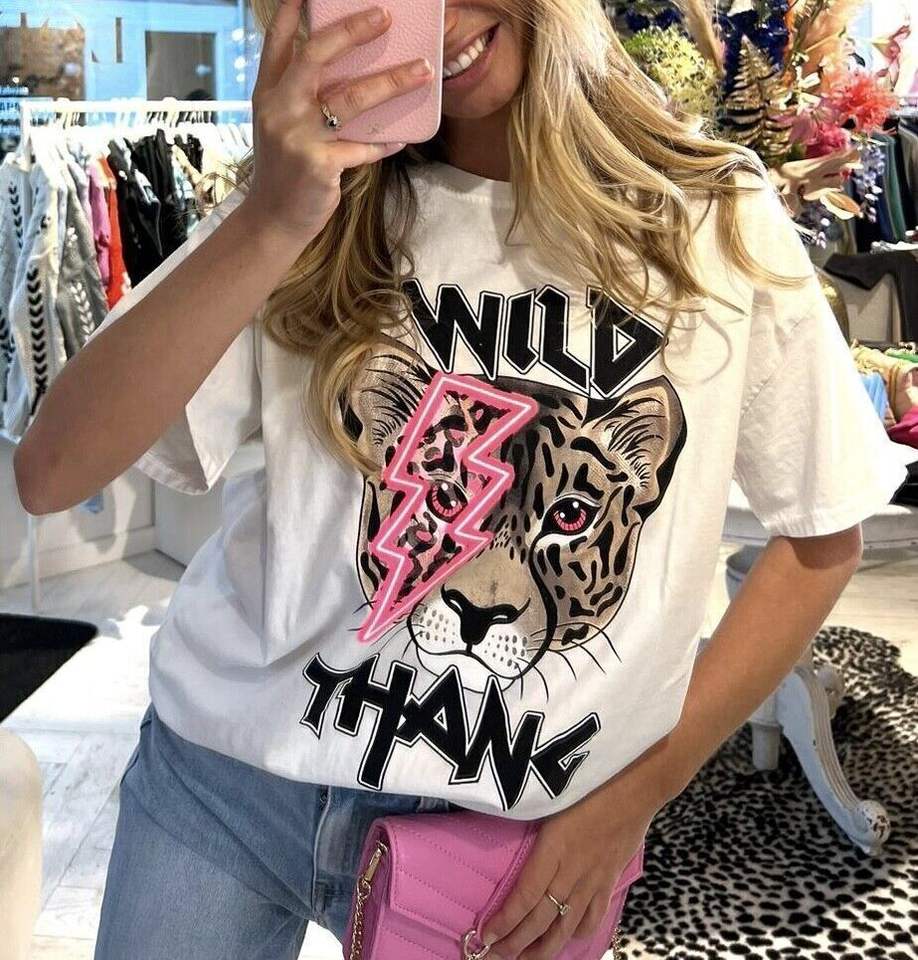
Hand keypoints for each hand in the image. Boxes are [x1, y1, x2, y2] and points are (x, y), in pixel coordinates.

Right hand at [242, 0, 434, 239]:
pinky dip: (385, 142)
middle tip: (385, 17)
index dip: (294, 13)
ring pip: (350, 98)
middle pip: (317, 56)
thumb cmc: (285, 171)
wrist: (273, 219)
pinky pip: (362, 147)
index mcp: (268, 94)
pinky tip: (403, 138)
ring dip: (392, 82)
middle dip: (353, 31)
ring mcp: (298, 137)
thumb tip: (342, 71)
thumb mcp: (279, 126)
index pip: (279, 42)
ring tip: (423, 70)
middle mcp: (280, 108)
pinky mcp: (319, 165)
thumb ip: (298, 96)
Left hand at [480, 770, 664, 959]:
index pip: (524, 897)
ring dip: (544, 948)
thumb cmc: (590, 785)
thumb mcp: (552, 803)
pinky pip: (592, 917)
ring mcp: (592, 881)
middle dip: (516, 943)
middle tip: (496, 956)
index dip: (505, 921)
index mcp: (553, 850)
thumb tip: (512, 850)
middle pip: (540, 919)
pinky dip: (577, 933)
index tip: (486, 935)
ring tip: (526, 959)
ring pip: (565, 926)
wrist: (635, 788)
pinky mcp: (609, 881)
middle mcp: (571, 872)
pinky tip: (566, 939)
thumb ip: (535, 832)